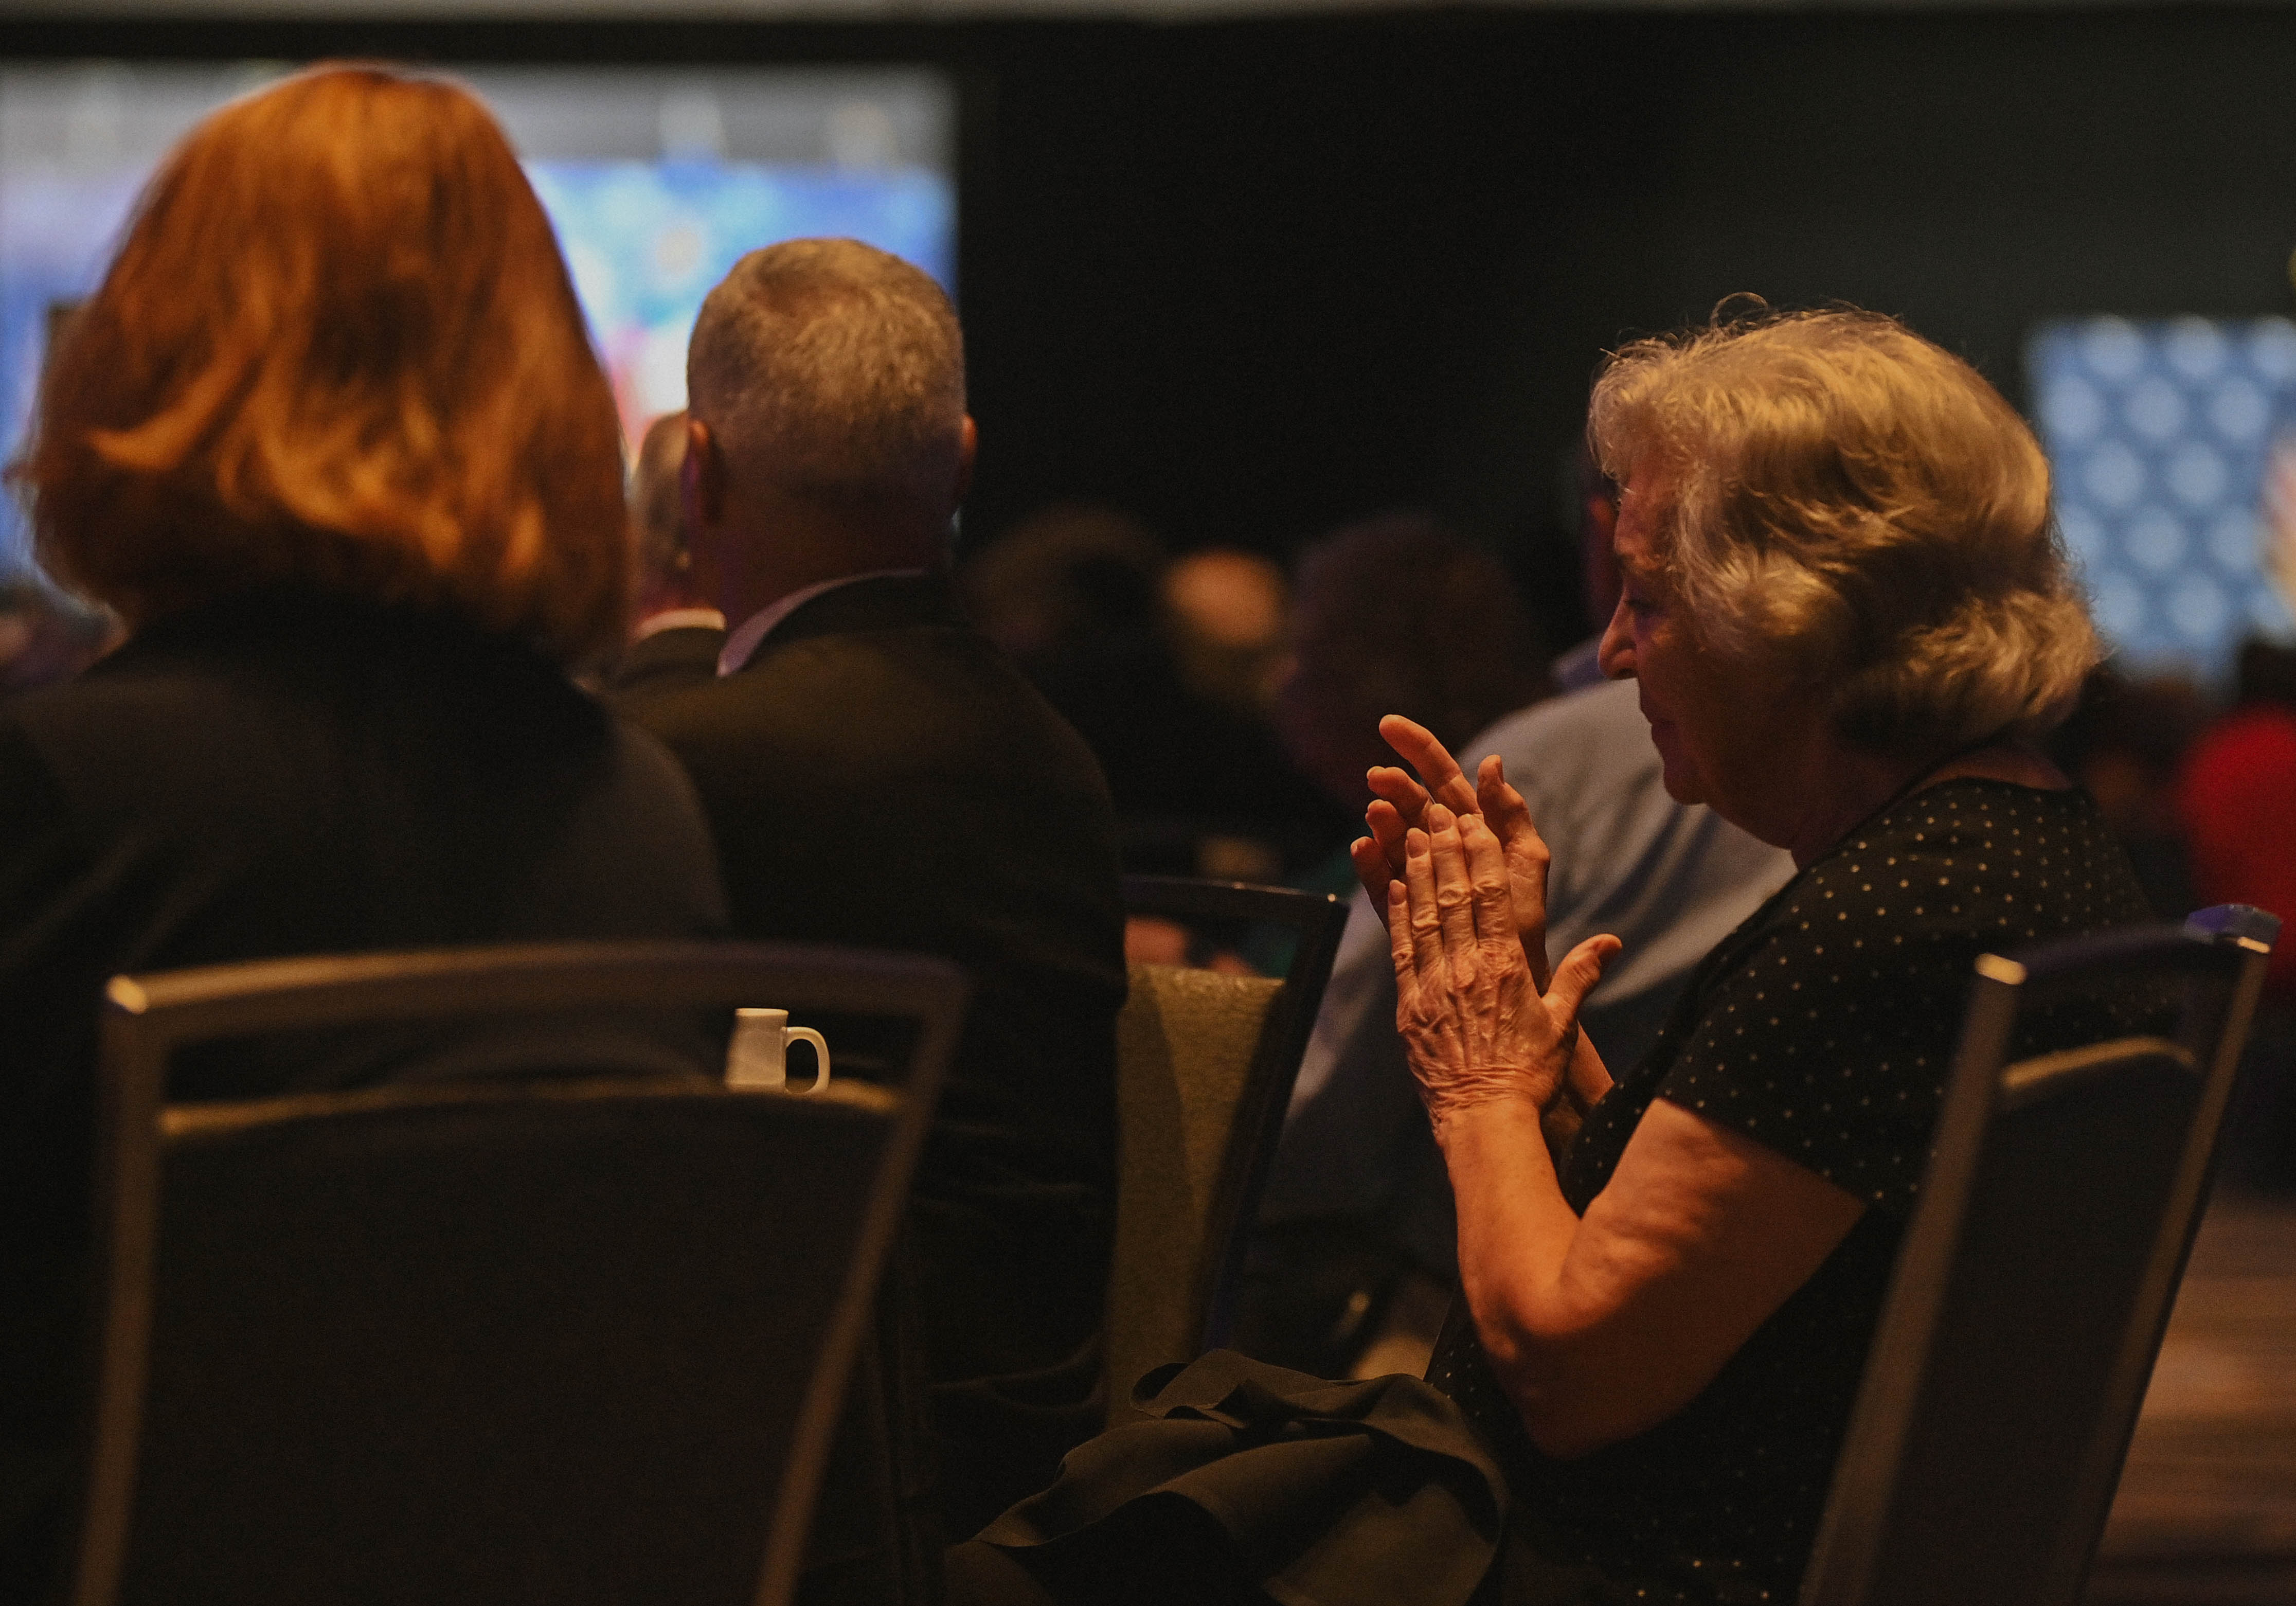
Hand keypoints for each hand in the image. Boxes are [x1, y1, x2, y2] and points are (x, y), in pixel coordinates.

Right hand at [1349, 714, 1556, 986]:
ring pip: (1392, 837)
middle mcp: (1441, 846)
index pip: (1442, 777)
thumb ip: (1510, 813)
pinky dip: (1368, 863)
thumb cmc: (1525, 920)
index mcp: (1472, 826)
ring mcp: (1419, 875)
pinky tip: (1361, 849)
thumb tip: (1492, 762)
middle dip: (1392, 785)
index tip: (1387, 725)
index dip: (1417, 748)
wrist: (1515, 976)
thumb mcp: (1528, 859)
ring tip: (1374, 811)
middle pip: (1410, 803)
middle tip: (1376, 776)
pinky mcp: (1402, 908)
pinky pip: (1379, 881)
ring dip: (1381, 821)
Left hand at [1388, 803, 1616, 1136]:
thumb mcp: (1562, 1025)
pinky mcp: (1409, 1004)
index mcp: (1506, 967)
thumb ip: (1580, 977)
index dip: (1480, 854)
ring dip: (1420, 870)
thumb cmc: (1529, 1075)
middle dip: (1447, 848)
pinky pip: (1402, 948)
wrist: (1484, 1118)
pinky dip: (1399, 912)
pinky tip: (1397, 885)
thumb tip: (1611, 943)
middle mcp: (1467, 968)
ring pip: (1424, 913)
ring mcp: (1434, 984)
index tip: (1473, 821)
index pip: (1491, 896)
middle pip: (1455, 894)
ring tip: (1416, 834)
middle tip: (1437, 810)